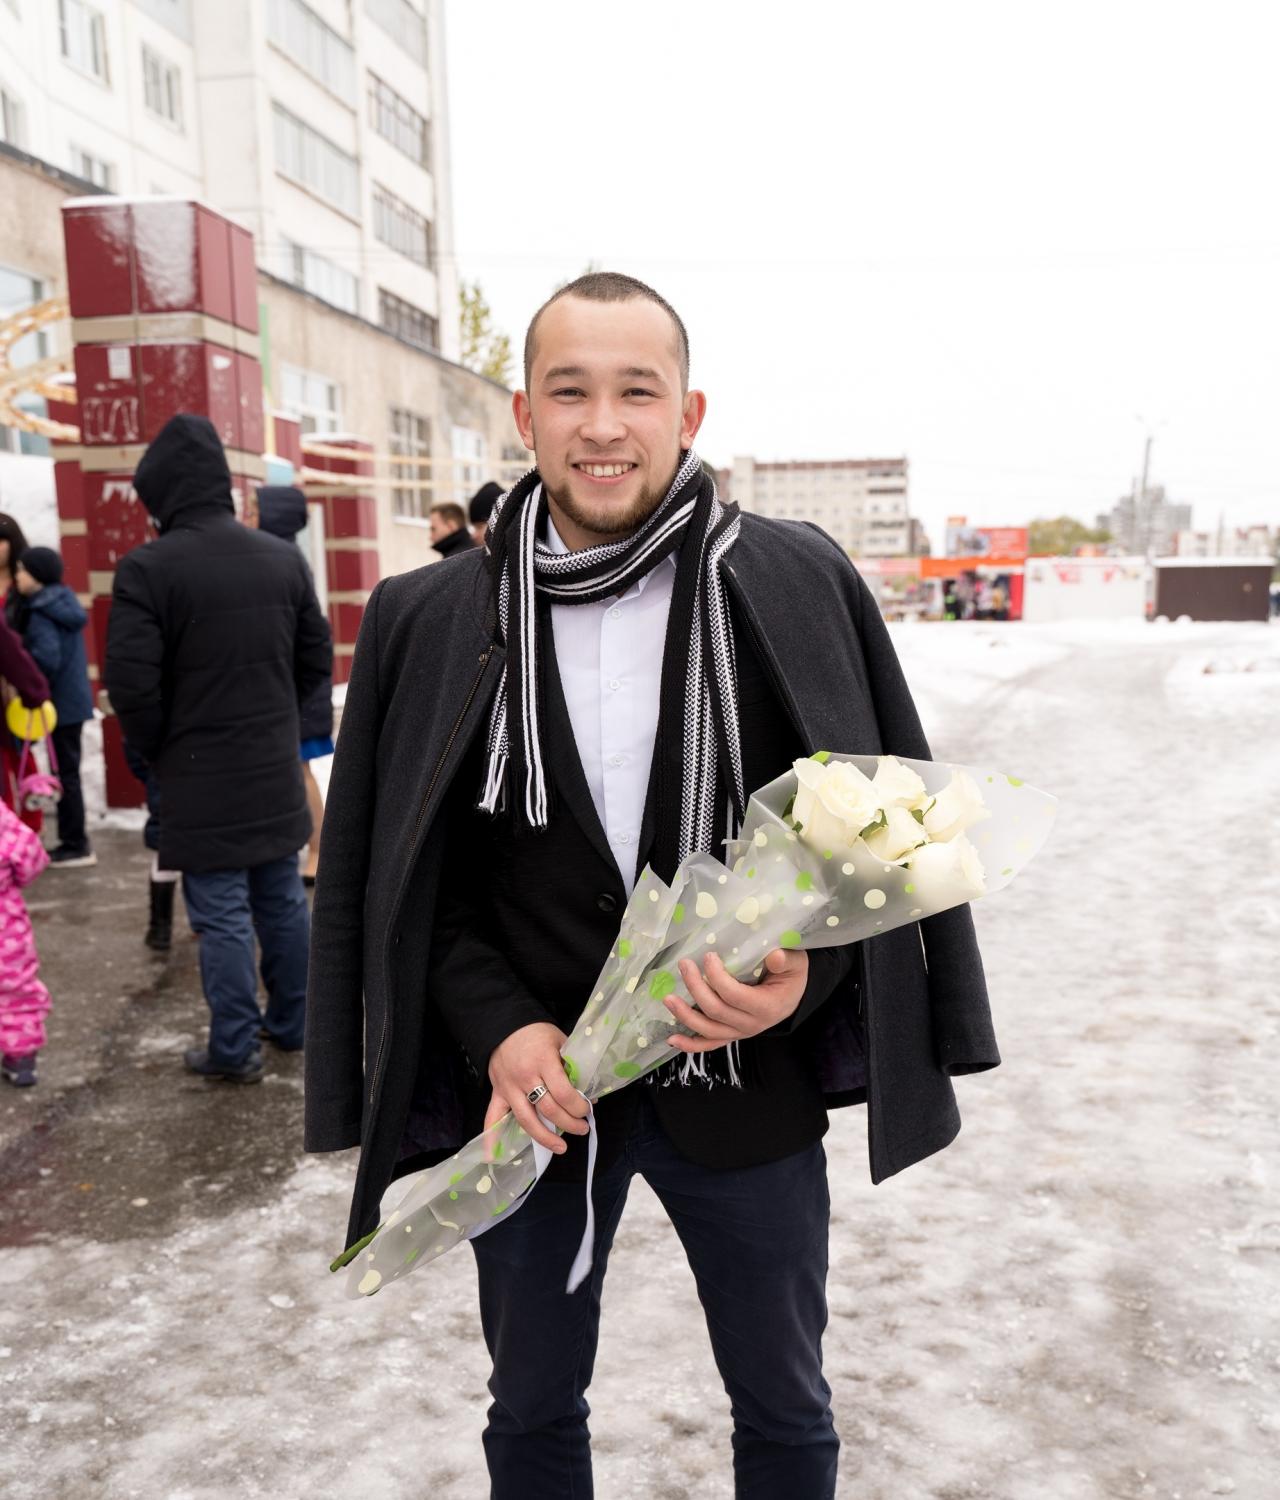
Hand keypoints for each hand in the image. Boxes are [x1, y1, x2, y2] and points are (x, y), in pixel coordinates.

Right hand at [485, 1021, 589, 1157]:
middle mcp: (525, 1077)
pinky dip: (491, 1138)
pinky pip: (491, 1118)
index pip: (564, 1093)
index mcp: (543, 1062)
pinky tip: (493, 1156)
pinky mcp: (497, 1093)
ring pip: (526, 1119)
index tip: (587, 1110)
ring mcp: (509, 1087)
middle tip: (582, 1128)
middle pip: (549, 1109)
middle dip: (569, 1123)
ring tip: (561, 1148)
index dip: (578, 1106)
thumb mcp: (560, 1041)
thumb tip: (588, 1092)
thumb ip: (573, 1065)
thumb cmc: (537, 1032)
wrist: (505, 1023)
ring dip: (544, 1137)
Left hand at [665, 948, 807, 1053]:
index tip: (708, 956)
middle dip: (695, 988)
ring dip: (685, 1015)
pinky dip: (690, 1044)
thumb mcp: (796, 964)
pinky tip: (672, 1039)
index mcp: (767, 1007)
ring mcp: (740, 1033)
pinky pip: (709, 1044)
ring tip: (667, 998)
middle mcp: (752, 1025)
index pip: (734, 995)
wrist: (795, 996)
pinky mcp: (731, 1035)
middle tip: (684, 965)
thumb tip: (775, 956)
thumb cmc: (792, 976)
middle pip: (716, 1011)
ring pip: (708, 1030)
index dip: (717, 977)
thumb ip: (786, 961)